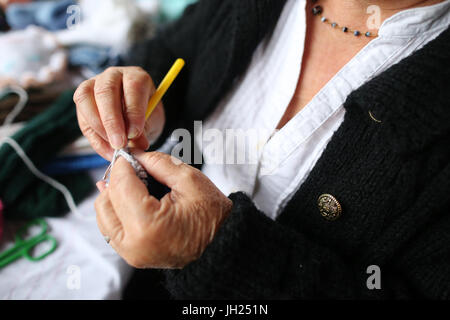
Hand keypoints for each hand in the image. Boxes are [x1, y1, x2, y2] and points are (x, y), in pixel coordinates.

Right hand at [73, 67, 164, 159]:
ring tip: (113, 147)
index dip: (133, 112)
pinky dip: (94, 137)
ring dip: (98, 127)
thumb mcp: (151, 122)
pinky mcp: (82, 100)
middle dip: (112, 121)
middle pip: (105, 91)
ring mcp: (94, 84)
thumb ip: (144, 130)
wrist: (137, 118)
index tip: (134, 133)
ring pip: (86, 98)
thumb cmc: (146, 116)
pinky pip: (82, 117)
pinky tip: (106, 149)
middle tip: (119, 143)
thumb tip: (137, 145)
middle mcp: (113, 75)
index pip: (132, 88)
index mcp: (136, 76)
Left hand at [94, 151, 232, 268]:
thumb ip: (158, 162)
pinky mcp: (132, 256)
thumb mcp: (190, 180)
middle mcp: (133, 244)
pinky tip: (130, 198)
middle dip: (117, 179)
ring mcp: (131, 253)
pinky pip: (111, 228)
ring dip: (113, 195)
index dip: (123, 164)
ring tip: (134, 183)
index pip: (121, 185)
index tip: (130, 153)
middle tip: (134, 167)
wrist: (223, 246)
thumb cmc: (213, 216)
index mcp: (148, 225)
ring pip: (103, 216)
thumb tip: (135, 155)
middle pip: (106, 201)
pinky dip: (116, 210)